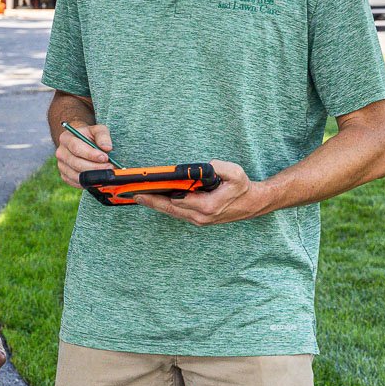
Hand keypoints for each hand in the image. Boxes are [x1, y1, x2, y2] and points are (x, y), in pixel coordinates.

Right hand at [55, 121, 113, 187]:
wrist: (81, 142)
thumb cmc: (90, 135)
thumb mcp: (97, 130)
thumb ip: (103, 136)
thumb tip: (107, 148)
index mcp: (66, 138)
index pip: (76, 148)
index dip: (91, 154)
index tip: (105, 157)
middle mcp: (61, 153)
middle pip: (76, 163)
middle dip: (95, 167)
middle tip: (110, 167)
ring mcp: (62, 166)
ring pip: (77, 175)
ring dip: (94, 176)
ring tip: (107, 172)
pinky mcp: (65, 176)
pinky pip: (77, 183)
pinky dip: (89, 182)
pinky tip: (99, 177)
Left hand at [136, 159, 270, 225]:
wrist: (252, 204)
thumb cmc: (243, 188)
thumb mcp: (236, 173)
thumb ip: (221, 168)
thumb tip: (206, 165)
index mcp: (207, 206)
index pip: (176, 200)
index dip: (158, 195)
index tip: (143, 190)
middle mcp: (200, 217)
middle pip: (169, 209)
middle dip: (150, 201)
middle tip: (132, 194)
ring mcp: (199, 220)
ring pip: (172, 212)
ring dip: (155, 204)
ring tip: (139, 196)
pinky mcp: (198, 219)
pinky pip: (177, 212)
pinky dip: (164, 206)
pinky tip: (155, 199)